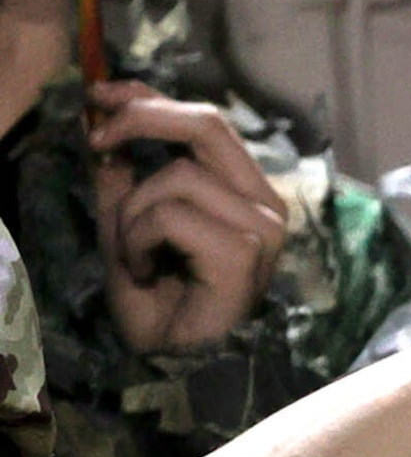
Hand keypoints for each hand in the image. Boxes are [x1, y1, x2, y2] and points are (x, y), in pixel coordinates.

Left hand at [88, 82, 292, 354]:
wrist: (177, 363)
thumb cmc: (160, 302)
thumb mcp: (128, 223)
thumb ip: (124, 177)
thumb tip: (102, 128)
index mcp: (246, 194)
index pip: (205, 121)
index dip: (150, 96)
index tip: (99, 94)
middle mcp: (267, 205)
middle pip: (207, 125)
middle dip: (142, 119)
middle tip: (97, 138)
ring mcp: (262, 228)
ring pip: (177, 176)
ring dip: (133, 212)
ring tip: (134, 254)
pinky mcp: (245, 251)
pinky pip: (170, 215)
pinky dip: (140, 240)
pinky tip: (146, 272)